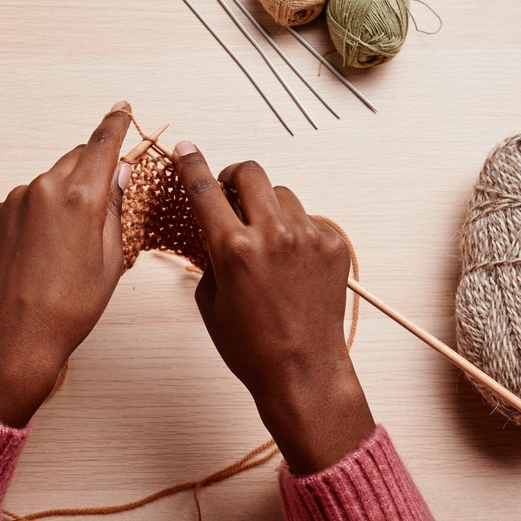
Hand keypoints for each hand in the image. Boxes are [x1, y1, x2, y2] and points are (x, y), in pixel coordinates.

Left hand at [0, 103, 134, 426]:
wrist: (16, 337)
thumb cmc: (70, 307)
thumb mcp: (111, 259)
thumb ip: (116, 208)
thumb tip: (119, 173)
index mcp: (81, 197)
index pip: (102, 144)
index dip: (116, 124)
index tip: (122, 109)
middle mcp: (44, 189)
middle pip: (76, 159)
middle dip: (92, 170)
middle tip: (105, 198)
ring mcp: (14, 201)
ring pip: (50, 182)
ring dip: (64, 197)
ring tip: (68, 245)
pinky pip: (26, 202)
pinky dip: (38, 215)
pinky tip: (42, 251)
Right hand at [172, 141, 374, 473]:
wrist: (303, 371)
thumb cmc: (252, 346)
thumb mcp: (210, 300)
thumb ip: (209, 255)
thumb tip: (213, 228)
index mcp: (234, 249)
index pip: (205, 190)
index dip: (191, 164)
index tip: (186, 149)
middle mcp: (273, 235)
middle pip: (251, 174)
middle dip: (234, 178)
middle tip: (230, 195)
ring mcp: (308, 238)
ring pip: (282, 195)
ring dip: (267, 208)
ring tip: (264, 243)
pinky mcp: (333, 245)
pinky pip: (309, 219)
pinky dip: (296, 231)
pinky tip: (291, 263)